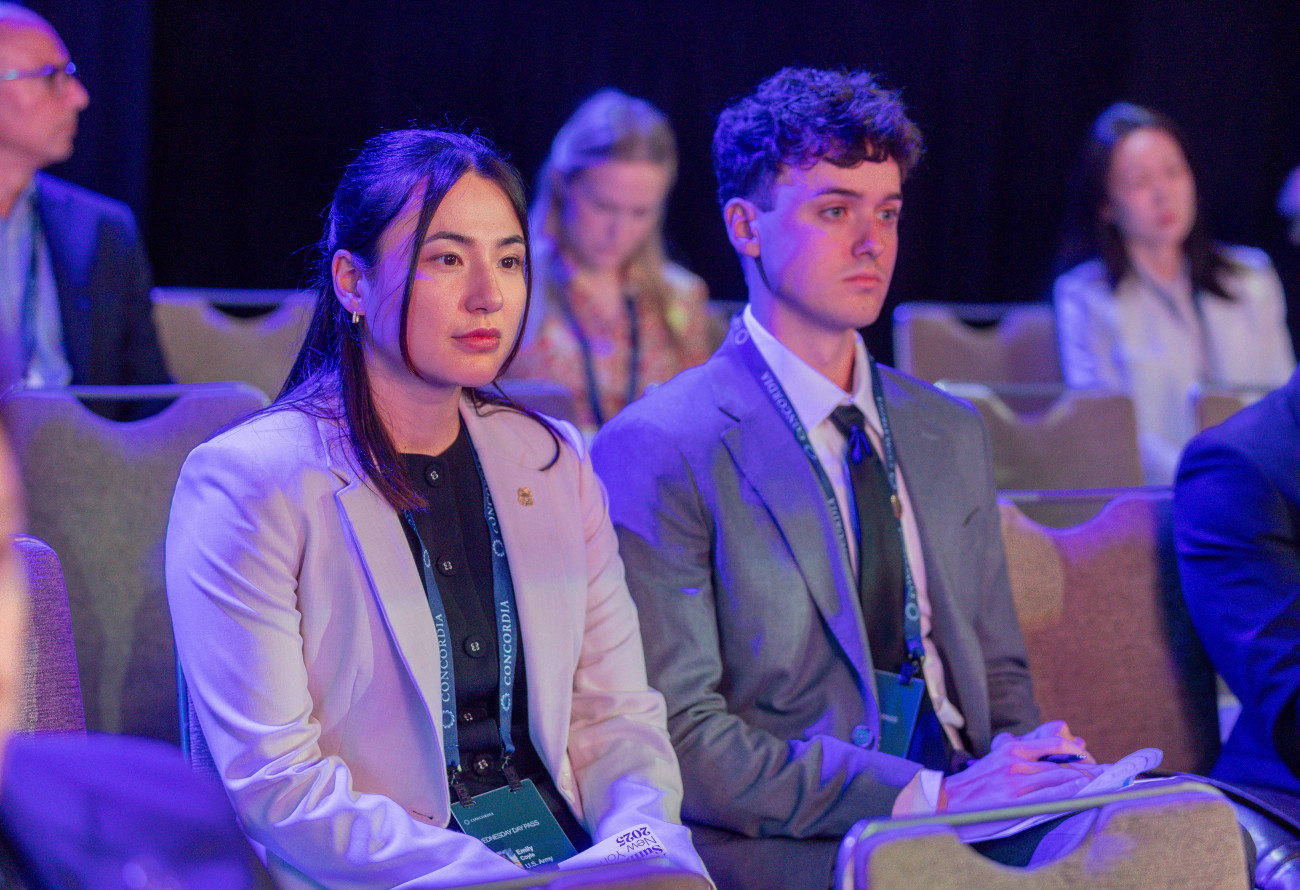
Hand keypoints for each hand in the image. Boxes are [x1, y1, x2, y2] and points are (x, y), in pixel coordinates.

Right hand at [939, 727, 1097, 812]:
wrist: (947, 800)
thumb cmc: (975, 784)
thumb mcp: (997, 761)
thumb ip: (1024, 755)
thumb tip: (1060, 749)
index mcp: (1011, 748)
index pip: (1055, 743)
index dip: (1078, 751)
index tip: (1091, 759)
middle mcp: (1015, 760)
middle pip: (1061, 762)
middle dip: (1087, 769)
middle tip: (1106, 775)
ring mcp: (1015, 780)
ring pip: (1059, 778)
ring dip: (1084, 782)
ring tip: (1101, 785)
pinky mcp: (1014, 800)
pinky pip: (1049, 796)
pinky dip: (1070, 794)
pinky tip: (1083, 795)